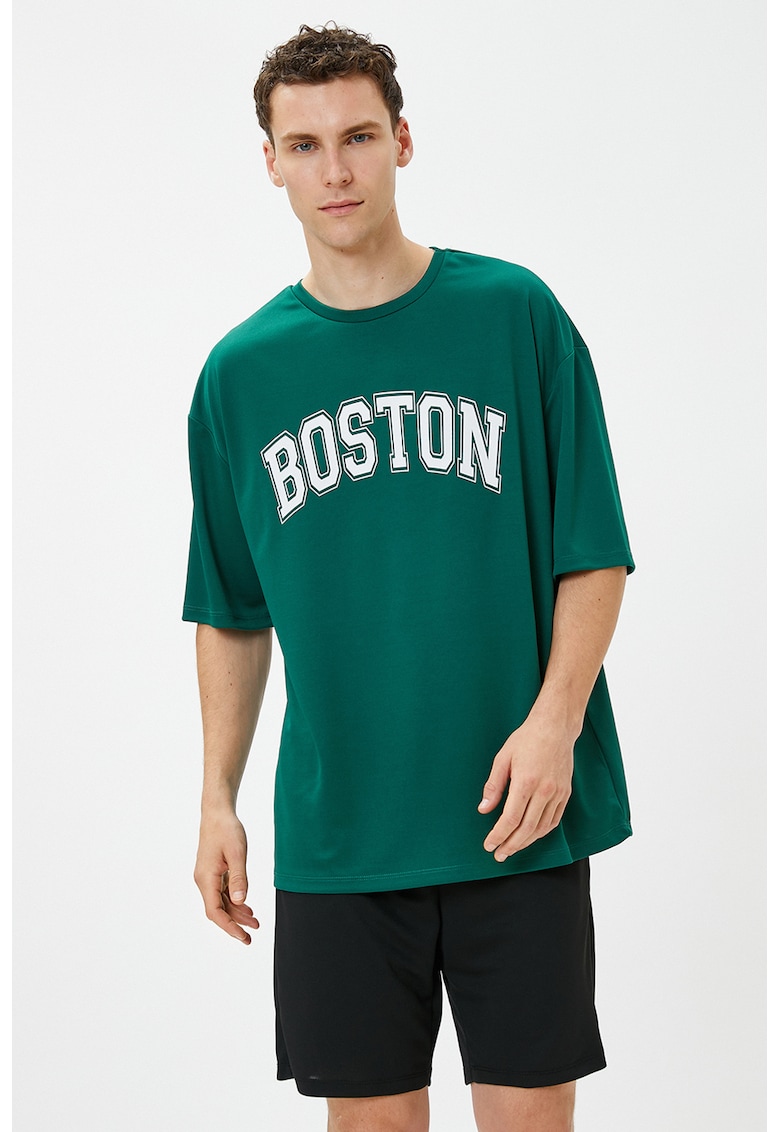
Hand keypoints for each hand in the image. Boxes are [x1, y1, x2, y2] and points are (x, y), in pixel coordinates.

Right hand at [194, 809, 258, 943]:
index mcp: (206, 879)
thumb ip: (239, 878)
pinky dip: (234, 901)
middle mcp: (203, 881)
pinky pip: (222, 892)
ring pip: (221, 902)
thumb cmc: (227, 830)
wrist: (217, 813)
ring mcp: (207, 877)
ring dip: (236, 913)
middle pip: (217, 910)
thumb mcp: (237, 853)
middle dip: (234, 924)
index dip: (229, 927)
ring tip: (255, 922)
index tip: (243, 937)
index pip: (215, 911)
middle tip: (251, 937)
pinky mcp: (213, 872)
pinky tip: (246, 906)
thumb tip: (239, 901)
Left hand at [478, 713, 574, 860]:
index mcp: (526, 782)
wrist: (555, 727)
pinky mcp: (566, 793)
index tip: (489, 844)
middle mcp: (544, 790)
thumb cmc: (526, 739)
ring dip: (526, 842)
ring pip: (542, 827)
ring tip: (512, 848)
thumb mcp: (503, 758)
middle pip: (527, 828)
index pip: (511, 818)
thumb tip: (484, 809)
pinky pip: (554, 820)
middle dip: (511, 845)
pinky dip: (542, 832)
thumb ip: (493, 786)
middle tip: (499, 855)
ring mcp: (557, 793)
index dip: (499, 835)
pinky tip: (531, 836)